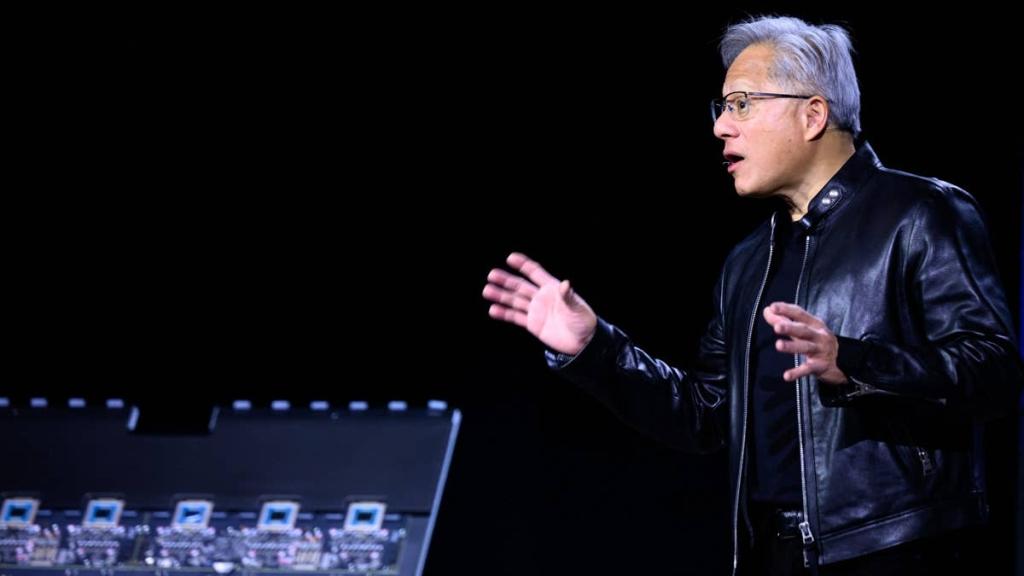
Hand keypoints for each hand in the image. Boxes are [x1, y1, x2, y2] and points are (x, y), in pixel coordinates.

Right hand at [483, 252, 597, 355]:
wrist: (583, 343)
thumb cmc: (584, 321)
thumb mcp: (578, 308)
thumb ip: (568, 297)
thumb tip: (565, 283)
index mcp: (552, 288)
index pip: (535, 273)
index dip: (523, 264)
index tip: (510, 258)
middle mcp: (542, 297)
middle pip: (520, 286)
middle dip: (506, 280)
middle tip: (491, 275)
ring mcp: (536, 310)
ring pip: (515, 300)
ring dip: (501, 296)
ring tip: (487, 290)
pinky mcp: (533, 324)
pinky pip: (516, 317)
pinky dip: (504, 314)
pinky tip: (493, 310)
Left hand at [763, 302, 847, 384]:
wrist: (845, 360)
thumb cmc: (819, 342)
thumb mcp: (804, 329)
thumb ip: (785, 320)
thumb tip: (767, 311)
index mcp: (814, 324)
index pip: (800, 314)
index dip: (787, 310)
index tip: (773, 307)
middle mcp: (818, 335)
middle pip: (803, 330)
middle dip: (790, 327)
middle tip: (777, 327)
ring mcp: (820, 350)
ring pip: (806, 347)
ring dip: (792, 347)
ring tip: (778, 345)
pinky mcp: (821, 366)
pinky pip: (808, 369)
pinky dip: (798, 372)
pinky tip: (787, 376)